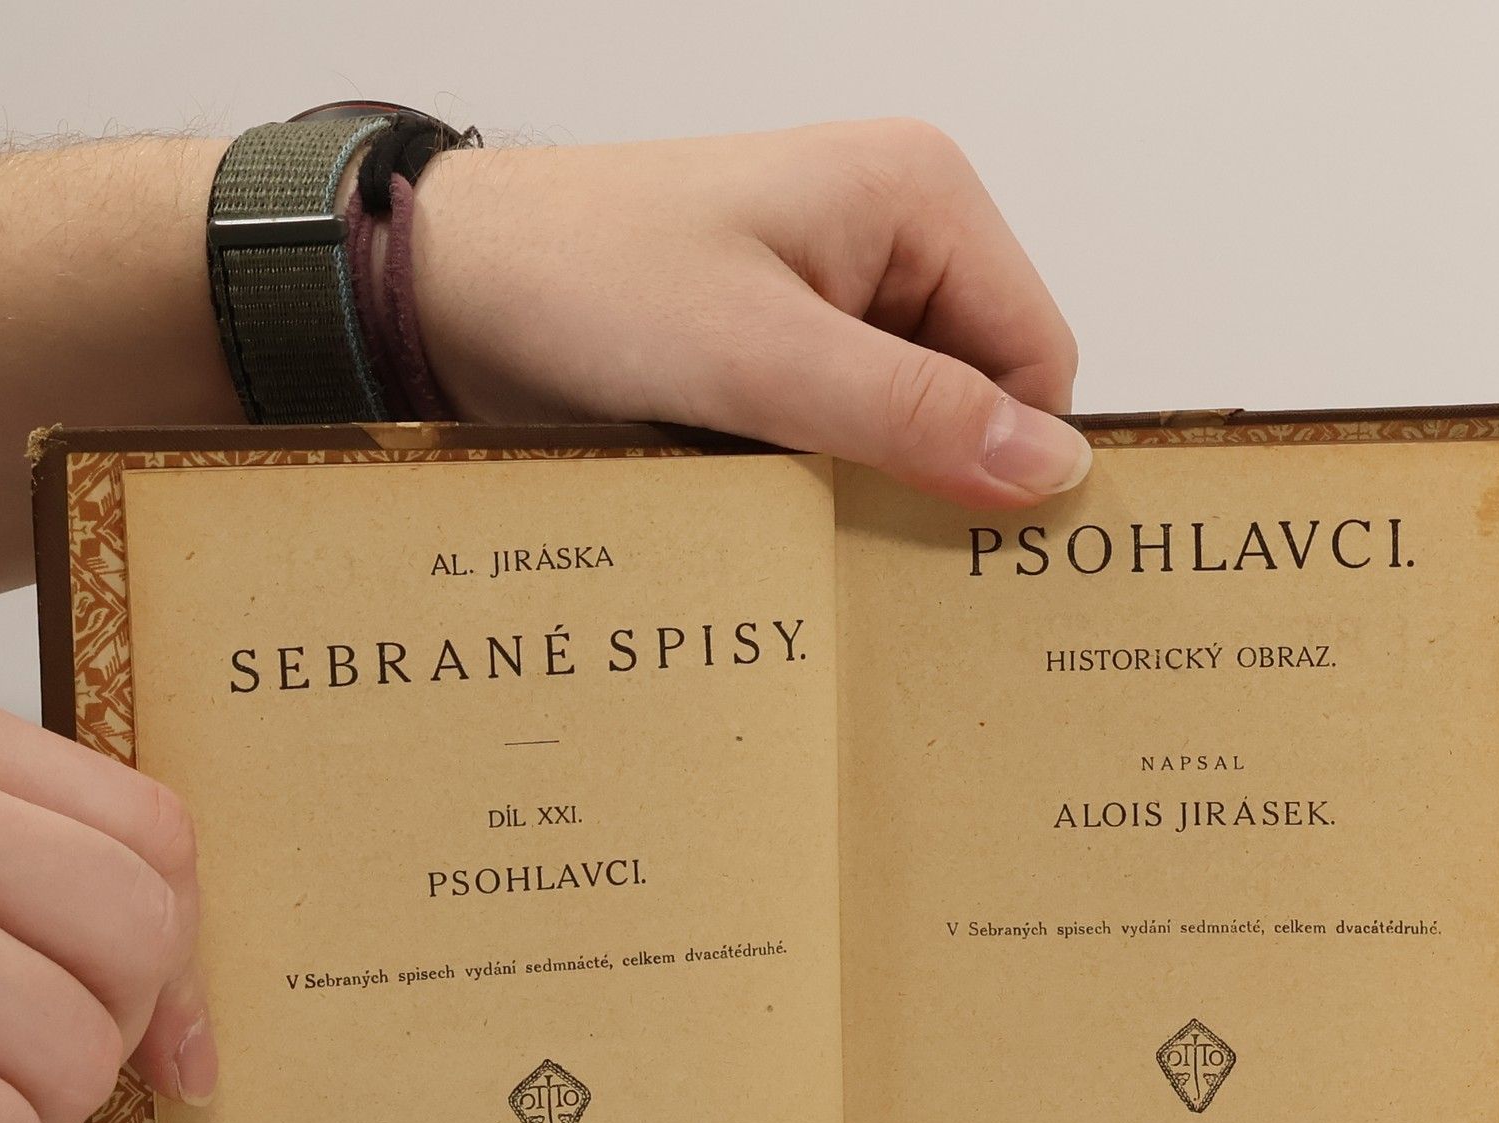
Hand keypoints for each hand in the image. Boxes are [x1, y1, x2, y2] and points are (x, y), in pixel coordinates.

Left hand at [414, 119, 1087, 506]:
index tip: (958, 549)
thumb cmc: (581, 279)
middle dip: (935, 476)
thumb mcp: (756, 355)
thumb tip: (1050, 469)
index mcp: (919, 197)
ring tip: (806, 526)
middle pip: (980, 396)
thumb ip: (909, 413)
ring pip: (915, 427)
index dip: (1009, 458)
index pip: (1036, 357)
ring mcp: (839, 295)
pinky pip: (850, 434)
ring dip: (872, 487)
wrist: (449, 288)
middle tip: (869, 550)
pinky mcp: (787, 347)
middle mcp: (893, 237)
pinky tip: (777, 510)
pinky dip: (825, 482)